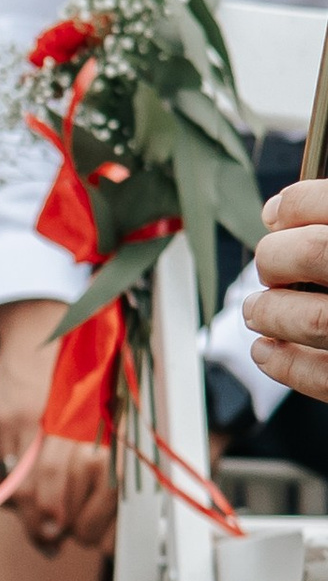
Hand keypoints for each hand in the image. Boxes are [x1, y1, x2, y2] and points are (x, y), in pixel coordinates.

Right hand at [0, 299, 116, 551]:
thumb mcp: (105, 408)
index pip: (74, 487)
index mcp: (84, 422)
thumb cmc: (81, 372)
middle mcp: (47, 423)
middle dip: (46, 528)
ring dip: (24, 520)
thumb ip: (109, 453)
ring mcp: (12, 423)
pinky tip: (10, 501)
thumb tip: (113, 504)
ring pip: (14, 490)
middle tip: (52, 543)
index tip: (81, 537)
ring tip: (35, 532)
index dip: (76, 520)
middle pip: (42, 495)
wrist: (39, 327)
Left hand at [248, 178, 327, 402]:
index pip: (327, 202)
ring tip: (259, 311)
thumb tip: (283, 209)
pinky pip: (324, 378)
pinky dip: (286, 367)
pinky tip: (266, 352)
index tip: (276, 212)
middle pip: (312, 254)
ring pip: (313, 321)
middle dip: (274, 258)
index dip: (295, 203)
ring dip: (271, 314)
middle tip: (268, 268)